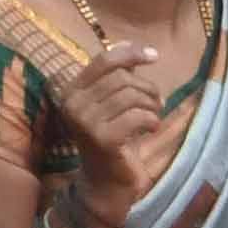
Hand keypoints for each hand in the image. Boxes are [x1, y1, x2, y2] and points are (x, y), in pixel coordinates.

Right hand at [74, 34, 177, 227]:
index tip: (154, 55)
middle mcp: (72, 103)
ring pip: (132, 96)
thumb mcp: (111, 105)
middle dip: (148, 89)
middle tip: (156, 103)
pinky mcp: (103, 139)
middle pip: (122, 79)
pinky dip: (153, 121)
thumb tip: (133, 46)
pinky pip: (139, 117)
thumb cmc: (112, 139)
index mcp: (71, 91)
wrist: (105, 181)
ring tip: (154, 116)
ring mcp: (85, 122)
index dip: (130, 53)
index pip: (102, 62)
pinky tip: (151, 129)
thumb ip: (117, 77)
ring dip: (152, 105)